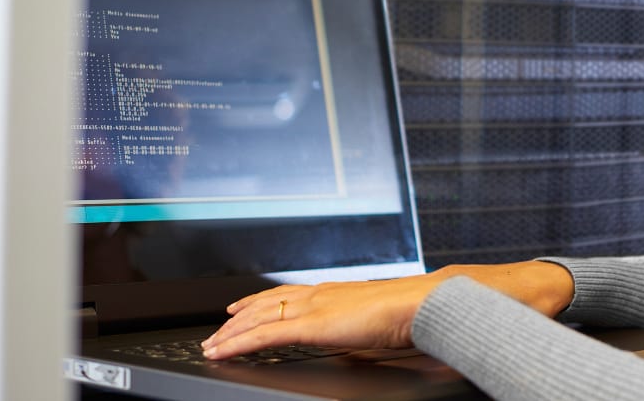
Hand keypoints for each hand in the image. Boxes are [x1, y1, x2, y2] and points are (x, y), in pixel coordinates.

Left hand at [201, 260, 573, 359]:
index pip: (294, 295)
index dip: (267, 301)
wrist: (430, 304)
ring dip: (233, 331)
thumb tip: (361, 347)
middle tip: (221, 325)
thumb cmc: (419, 315)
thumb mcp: (383, 327)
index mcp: (341, 292)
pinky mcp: (313, 324)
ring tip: (213, 343)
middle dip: (242, 315)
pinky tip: (223, 350)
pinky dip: (239, 342)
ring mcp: (316, 306)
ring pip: (261, 317)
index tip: (248, 307)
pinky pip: (265, 334)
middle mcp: (323, 294)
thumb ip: (363, 334)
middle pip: (271, 302)